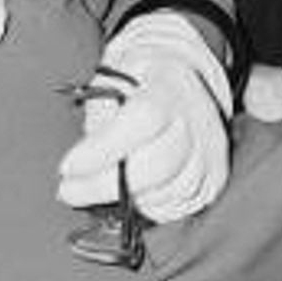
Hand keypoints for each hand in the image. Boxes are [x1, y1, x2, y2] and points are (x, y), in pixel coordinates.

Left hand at [57, 12, 231, 223]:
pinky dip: (146, 205)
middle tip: (66, 191)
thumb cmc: (139, 80)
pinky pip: (177, 205)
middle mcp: (200, 117)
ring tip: (94, 189)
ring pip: (166, 192)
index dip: (103, 148)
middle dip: (104, 185)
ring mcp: (212, 150)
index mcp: (171, 82)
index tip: (66, 167)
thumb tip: (86, 157)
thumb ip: (100, 110)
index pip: (143, 118)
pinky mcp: (215, 178)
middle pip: (157, 164)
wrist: (184, 79)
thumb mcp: (112, 75)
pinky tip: (127, 194)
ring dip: (124, 199)